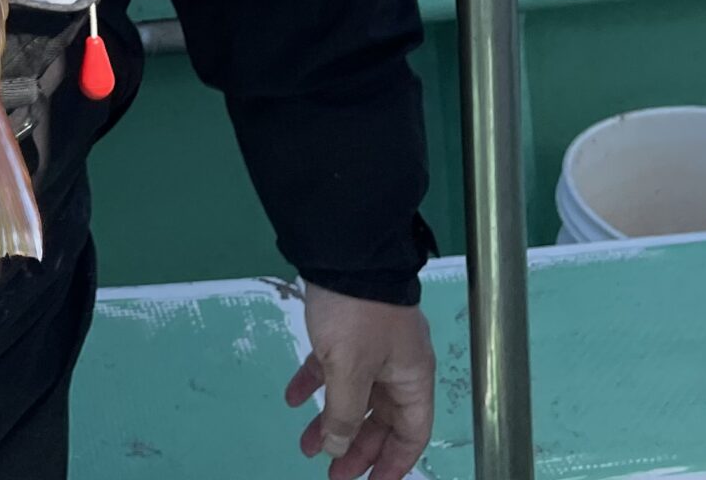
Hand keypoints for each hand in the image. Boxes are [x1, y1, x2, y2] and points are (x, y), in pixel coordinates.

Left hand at [287, 284, 435, 479]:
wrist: (343, 249)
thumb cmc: (356, 313)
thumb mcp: (349, 369)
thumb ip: (344, 413)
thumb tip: (338, 447)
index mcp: (411, 377)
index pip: (411, 434)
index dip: (393, 464)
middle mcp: (397, 365)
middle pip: (382, 419)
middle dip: (357, 447)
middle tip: (330, 471)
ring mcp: (372, 346)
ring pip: (355, 395)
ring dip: (333, 420)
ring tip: (307, 445)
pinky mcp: (347, 328)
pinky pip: (333, 368)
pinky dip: (316, 385)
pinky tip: (294, 398)